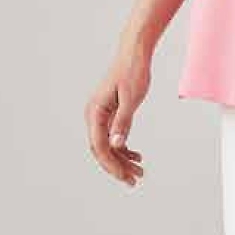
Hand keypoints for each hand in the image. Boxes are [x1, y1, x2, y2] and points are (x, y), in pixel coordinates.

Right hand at [85, 40, 150, 184]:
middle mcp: (94, 115)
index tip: (125, 177)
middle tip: (134, 181)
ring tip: (140, 172)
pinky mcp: (110, 114)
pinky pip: (113, 137)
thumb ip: (123, 121)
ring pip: (108, 145)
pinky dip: (124, 148)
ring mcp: (101, 115)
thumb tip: (116, 144)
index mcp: (95, 112)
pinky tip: (137, 156)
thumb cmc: (132, 72)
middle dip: (117, 167)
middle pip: (102, 150)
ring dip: (122, 160)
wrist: (134, 54)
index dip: (111, 164)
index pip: (99, 146)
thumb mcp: (131, 97)